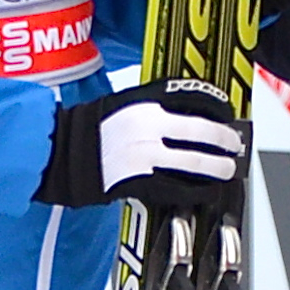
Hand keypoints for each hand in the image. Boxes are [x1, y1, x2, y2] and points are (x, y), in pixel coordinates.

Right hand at [39, 82, 248, 210]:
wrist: (55, 153)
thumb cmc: (82, 127)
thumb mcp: (119, 102)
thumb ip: (152, 104)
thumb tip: (183, 109)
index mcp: (145, 102)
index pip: (196, 98)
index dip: (219, 106)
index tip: (228, 112)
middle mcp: (149, 127)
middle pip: (203, 132)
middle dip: (226, 139)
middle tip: (235, 144)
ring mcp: (146, 156)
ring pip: (196, 162)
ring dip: (219, 167)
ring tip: (228, 168)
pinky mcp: (139, 183)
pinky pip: (179, 190)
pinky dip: (199, 192)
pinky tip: (209, 192)